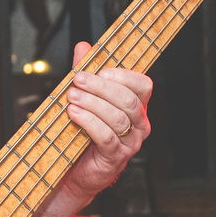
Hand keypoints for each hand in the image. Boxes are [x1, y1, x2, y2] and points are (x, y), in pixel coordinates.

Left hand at [62, 41, 153, 199]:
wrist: (74, 170)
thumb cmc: (83, 132)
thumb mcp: (85, 98)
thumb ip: (87, 72)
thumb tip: (83, 46)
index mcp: (137, 107)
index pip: (143, 85)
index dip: (123, 75)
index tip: (100, 70)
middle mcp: (139, 124)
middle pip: (128, 100)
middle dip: (101, 87)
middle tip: (78, 80)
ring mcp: (130, 142)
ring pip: (118, 117)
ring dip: (92, 104)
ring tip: (72, 97)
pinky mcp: (116, 157)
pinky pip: (107, 137)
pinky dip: (89, 122)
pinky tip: (74, 114)